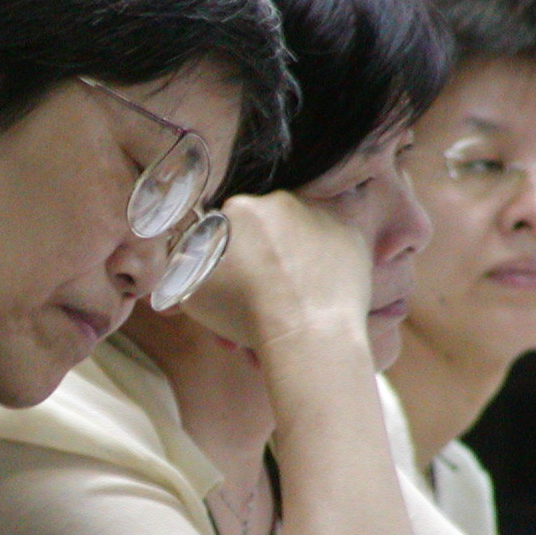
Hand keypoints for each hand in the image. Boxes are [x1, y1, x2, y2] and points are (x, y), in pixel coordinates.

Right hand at [178, 192, 370, 349]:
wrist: (306, 334)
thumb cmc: (246, 314)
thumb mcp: (191, 293)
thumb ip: (184, 269)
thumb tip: (183, 263)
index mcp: (242, 208)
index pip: (231, 225)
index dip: (231, 256)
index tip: (235, 283)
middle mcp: (283, 200)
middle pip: (269, 228)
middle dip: (263, 259)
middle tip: (260, 298)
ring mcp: (322, 215)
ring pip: (302, 236)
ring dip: (294, 261)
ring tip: (290, 304)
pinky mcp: (352, 234)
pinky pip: (334, 246)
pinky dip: (326, 266)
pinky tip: (317, 295)